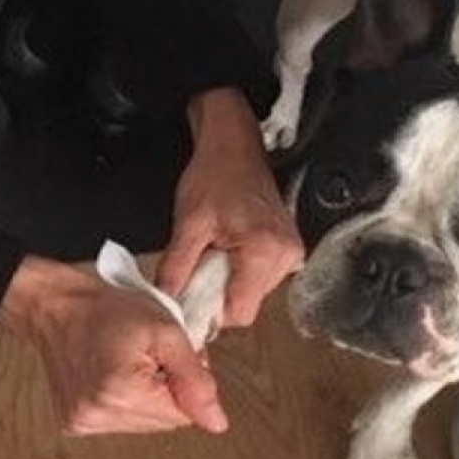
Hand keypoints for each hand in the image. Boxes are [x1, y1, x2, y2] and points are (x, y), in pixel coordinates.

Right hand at [0, 257, 228, 436]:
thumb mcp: (166, 332)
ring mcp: (83, 423)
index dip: (185, 382)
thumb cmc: (106, 310)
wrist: (55, 305)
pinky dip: (123, 401)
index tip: (167, 356)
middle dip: (166, 390)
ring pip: (143, 424)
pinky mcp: (74, 424)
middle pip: (164, 422)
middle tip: (149, 355)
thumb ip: (196, 380)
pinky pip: (118, 421)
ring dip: (145, 396)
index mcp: (122, 394)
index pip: (184, 414)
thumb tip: (217, 423)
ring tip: (128, 363)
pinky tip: (111, 375)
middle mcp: (98, 416)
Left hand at [156, 88, 303, 327]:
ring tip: (215, 250)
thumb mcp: (188, 224)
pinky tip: (228, 247)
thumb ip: (176, 268)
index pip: (239, 313)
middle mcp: (285, 255)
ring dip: (229, 281)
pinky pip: (260, 277)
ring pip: (253, 292)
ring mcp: (290, 253)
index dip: (211, 312)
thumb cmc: (215, 174)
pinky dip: (240, 270)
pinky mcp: (287, 249)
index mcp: (264, 250)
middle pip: (247, 304)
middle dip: (218, 294)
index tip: (190, 300)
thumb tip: (168, 302)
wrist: (234, 146)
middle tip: (200, 264)